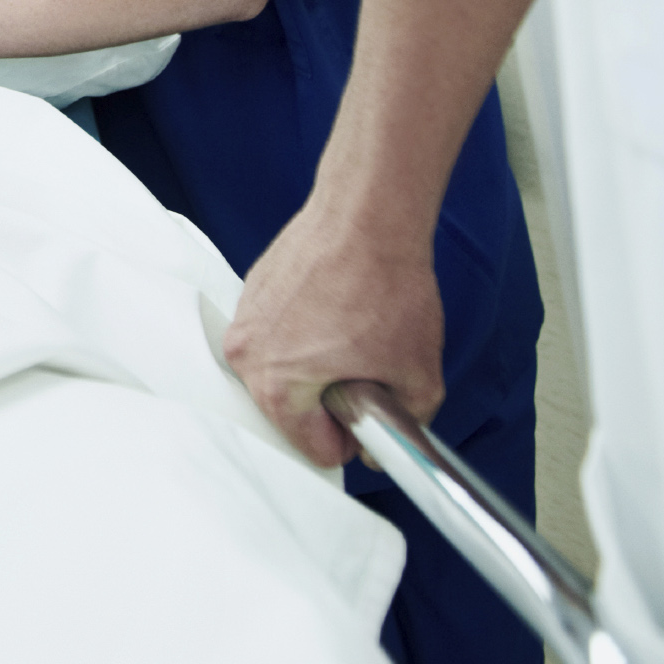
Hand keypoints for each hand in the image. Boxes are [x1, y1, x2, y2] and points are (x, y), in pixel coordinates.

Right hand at [223, 193, 443, 467]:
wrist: (367, 214)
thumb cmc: (386, 288)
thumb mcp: (419, 374)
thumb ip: (405, 427)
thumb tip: (388, 442)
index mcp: (276, 385)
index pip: (312, 448)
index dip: (353, 438)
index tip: (372, 411)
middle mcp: (246, 355)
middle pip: (290, 410)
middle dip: (330, 402)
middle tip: (367, 370)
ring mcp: (244, 317)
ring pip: (281, 370)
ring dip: (314, 367)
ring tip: (352, 336)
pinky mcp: (252, 288)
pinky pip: (277, 332)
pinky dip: (304, 332)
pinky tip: (338, 310)